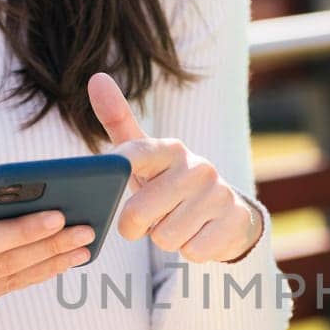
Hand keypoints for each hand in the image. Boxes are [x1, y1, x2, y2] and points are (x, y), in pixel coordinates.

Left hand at [87, 72, 263, 262]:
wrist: (226, 212)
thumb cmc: (170, 184)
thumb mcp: (146, 157)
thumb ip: (118, 121)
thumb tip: (96, 78)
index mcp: (169, 149)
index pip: (131, 156)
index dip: (117, 171)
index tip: (114, 180)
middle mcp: (196, 166)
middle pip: (138, 213)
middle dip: (136, 226)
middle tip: (149, 219)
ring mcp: (217, 194)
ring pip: (165, 237)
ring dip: (166, 238)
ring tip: (178, 223)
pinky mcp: (232, 221)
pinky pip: (192, 251)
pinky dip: (190, 251)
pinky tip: (198, 234)